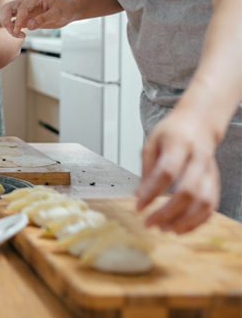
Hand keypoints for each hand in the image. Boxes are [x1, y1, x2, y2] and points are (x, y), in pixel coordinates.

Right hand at [0, 0, 77, 37]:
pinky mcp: (24, 16)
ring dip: (7, 24)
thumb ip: (43, 19)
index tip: (18, 31)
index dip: (18, 20)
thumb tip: (30, 26)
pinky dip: (13, 28)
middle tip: (13, 32)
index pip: (21, 8)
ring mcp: (24, 8)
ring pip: (7, 14)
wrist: (68, 10)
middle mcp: (27, 1)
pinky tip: (21, 34)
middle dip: (6, 20)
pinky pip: (13, 21)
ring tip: (18, 34)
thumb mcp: (58, 14)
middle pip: (8, 8)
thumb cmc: (64, 10)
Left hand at [135, 107, 220, 233]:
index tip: (138, 206)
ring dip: (184, 221)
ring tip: (164, 229)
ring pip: (204, 202)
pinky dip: (197, 221)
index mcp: (179, 144)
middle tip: (149, 223)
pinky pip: (211, 206)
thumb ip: (146, 169)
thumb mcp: (151, 143)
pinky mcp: (216, 182)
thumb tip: (138, 196)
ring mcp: (210, 171)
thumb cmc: (171, 133)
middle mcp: (198, 158)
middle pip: (188, 190)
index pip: (167, 172)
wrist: (198, 123)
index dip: (152, 192)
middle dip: (167, 212)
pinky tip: (180, 228)